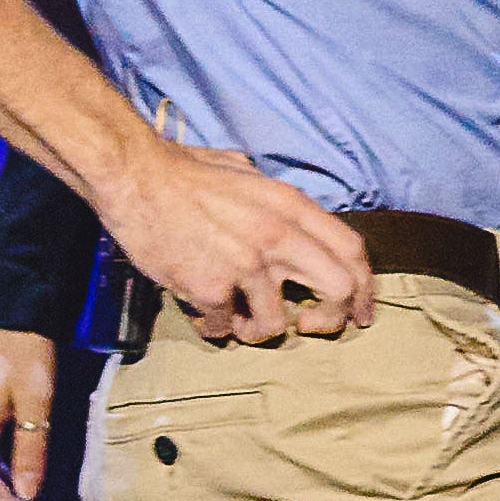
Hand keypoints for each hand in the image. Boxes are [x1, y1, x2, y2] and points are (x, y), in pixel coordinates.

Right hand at [95, 147, 373, 343]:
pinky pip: (223, 327)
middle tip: (311, 327)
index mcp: (291, 206)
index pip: (352, 251)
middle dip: (332, 320)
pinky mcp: (210, 287)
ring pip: (276, 324)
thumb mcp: (246, 173)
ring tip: (237, 321)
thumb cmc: (183, 170)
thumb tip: (289, 223)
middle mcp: (278, 236)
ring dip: (258, 330)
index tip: (359, 311)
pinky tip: (202, 315)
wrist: (134, 176)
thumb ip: (274, 203)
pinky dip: (214, 327)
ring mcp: (245, 264)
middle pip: (339, 290)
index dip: (365, 288)